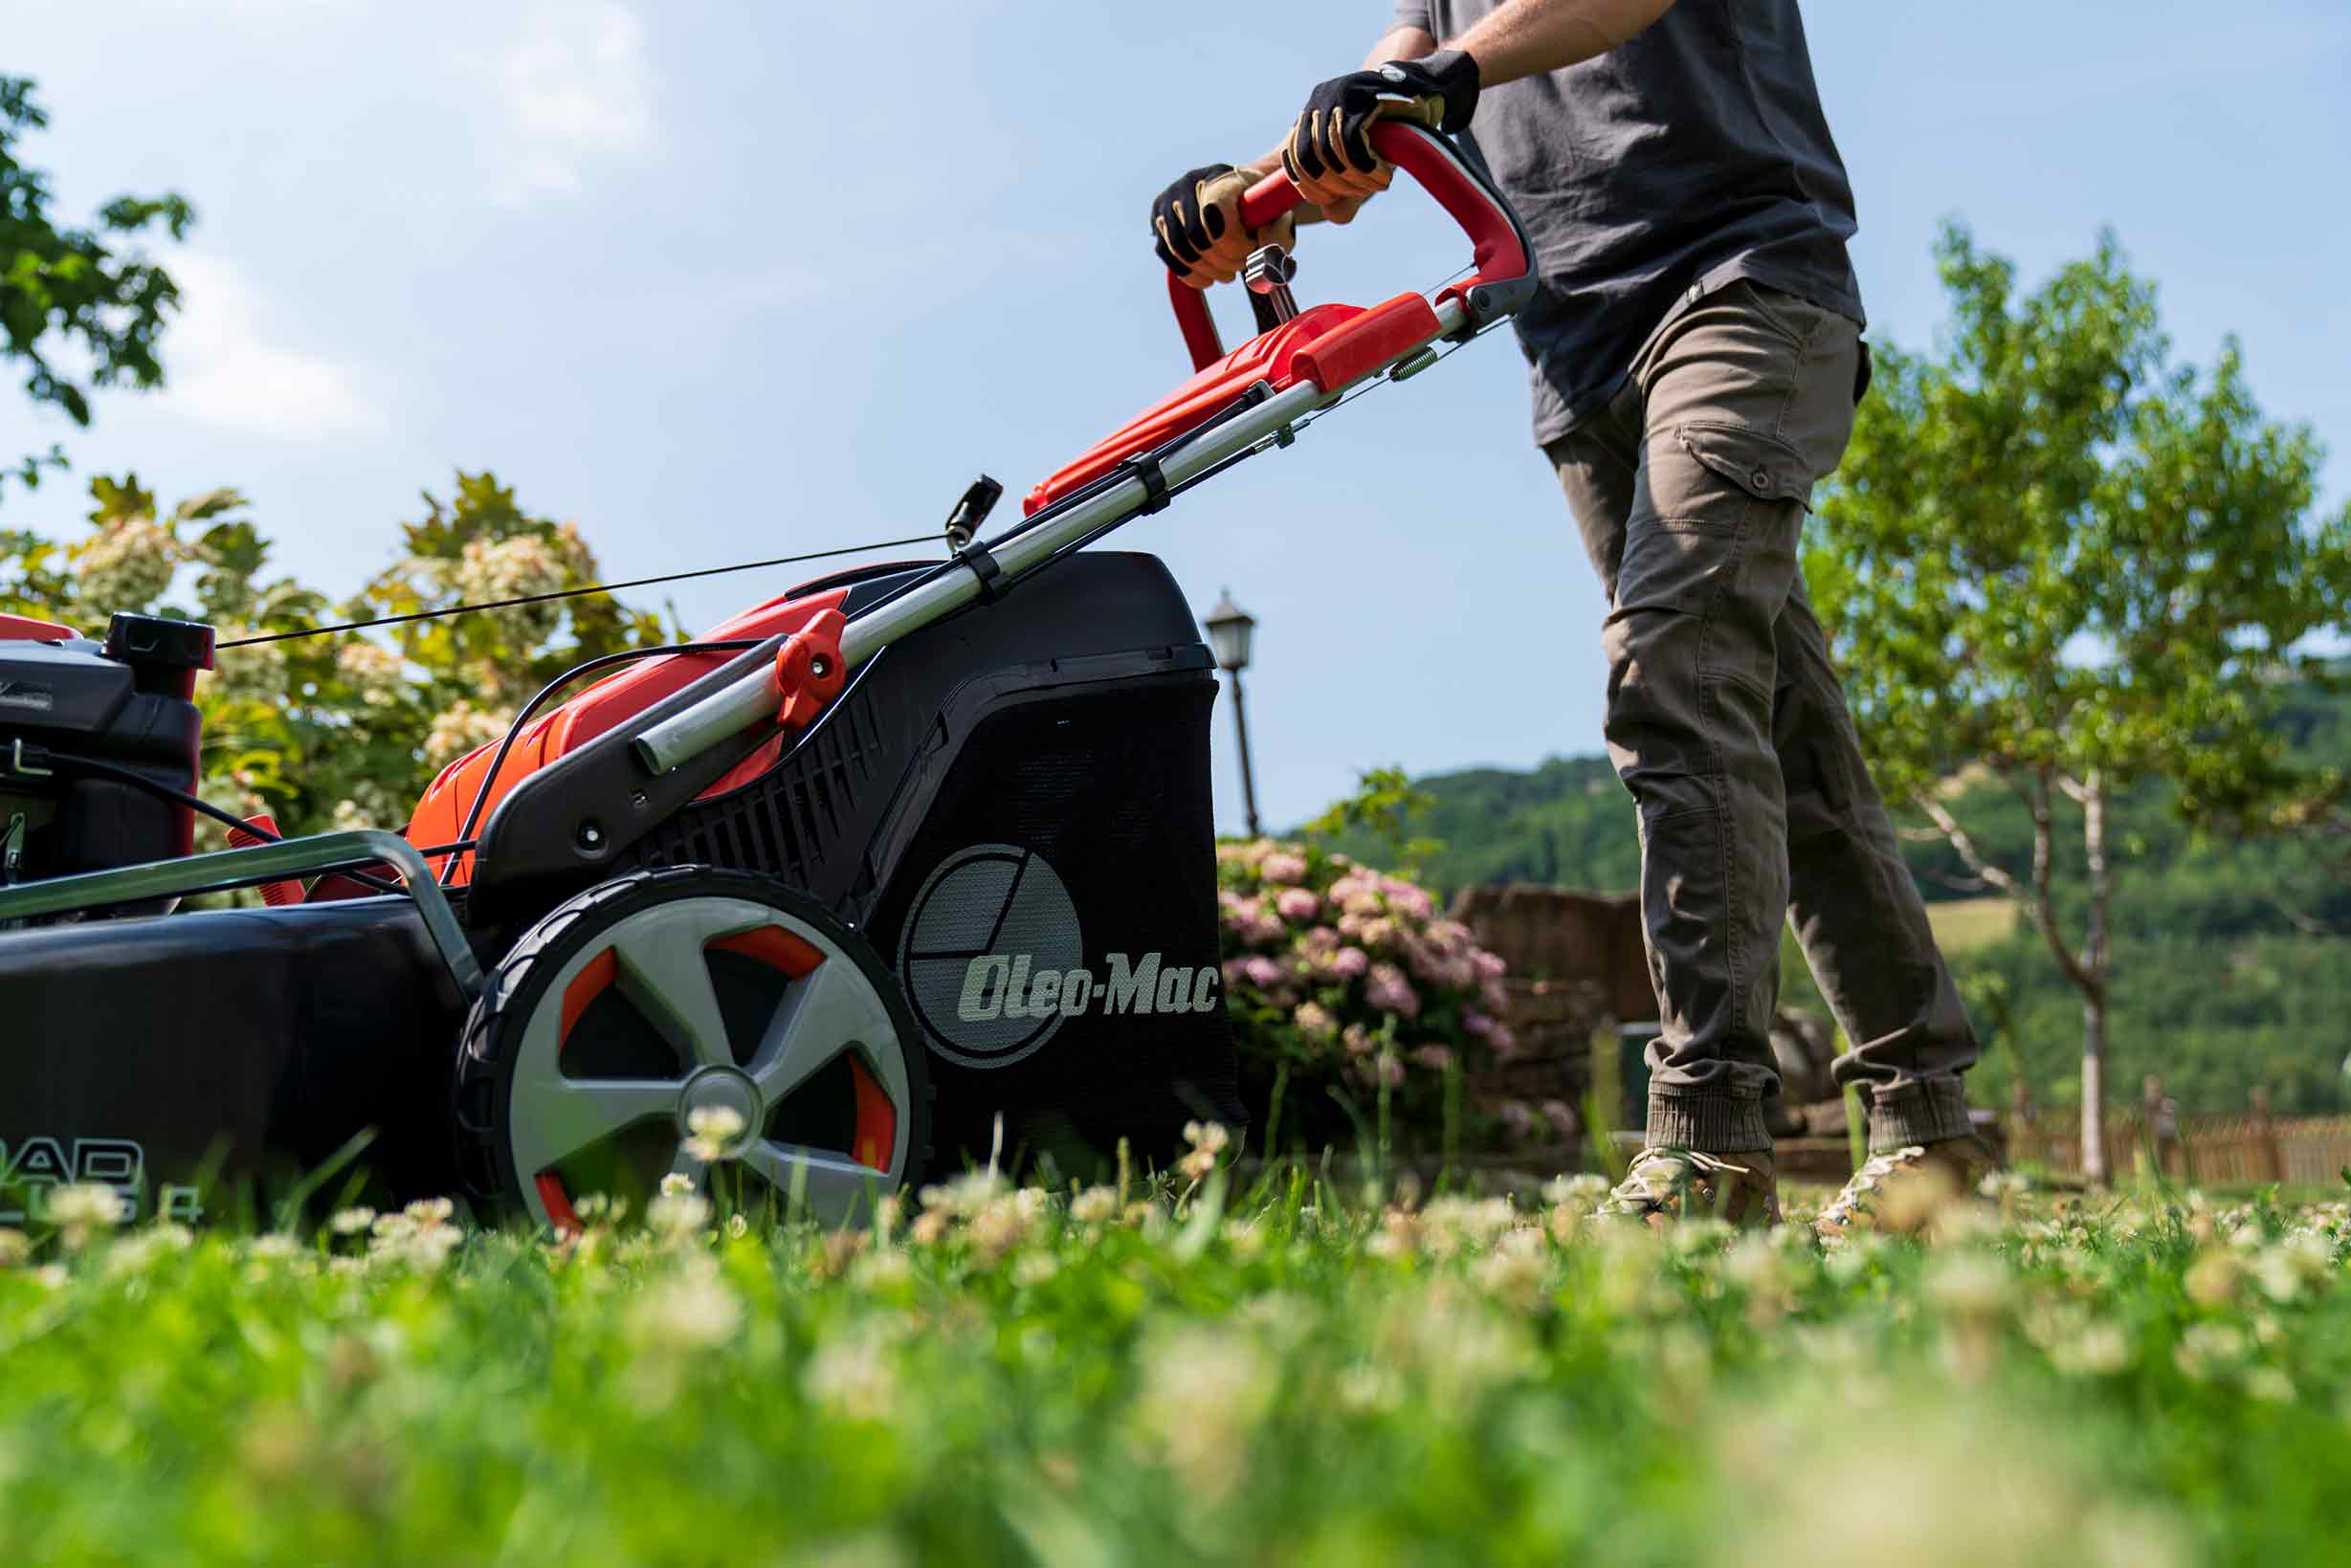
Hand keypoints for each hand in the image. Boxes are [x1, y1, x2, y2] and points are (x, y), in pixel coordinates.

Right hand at [1152, 164, 1291, 289]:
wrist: (1239, 197)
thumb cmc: (1261, 211)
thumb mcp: (1280, 218)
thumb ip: (1278, 234)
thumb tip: (1263, 253)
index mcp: (1222, 176)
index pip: (1215, 211)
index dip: (1232, 241)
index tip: (1250, 247)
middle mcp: (1190, 182)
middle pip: (1195, 235)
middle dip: (1223, 260)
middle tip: (1241, 265)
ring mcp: (1169, 199)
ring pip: (1179, 248)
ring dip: (1207, 269)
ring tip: (1227, 274)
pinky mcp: (1158, 219)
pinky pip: (1166, 253)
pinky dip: (1189, 273)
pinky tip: (1209, 277)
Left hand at [1282, 49, 1478, 219]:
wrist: (1429, 90)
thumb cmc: (1395, 130)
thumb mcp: (1365, 159)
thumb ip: (1347, 186)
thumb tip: (1331, 215)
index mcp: (1312, 113)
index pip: (1294, 156)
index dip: (1309, 186)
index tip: (1330, 199)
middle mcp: (1320, 100)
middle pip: (1309, 157)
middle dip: (1334, 185)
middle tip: (1362, 192)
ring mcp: (1340, 94)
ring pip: (1331, 152)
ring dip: (1355, 179)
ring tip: (1379, 183)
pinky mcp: (1363, 97)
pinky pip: (1353, 143)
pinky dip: (1366, 167)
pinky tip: (1383, 175)